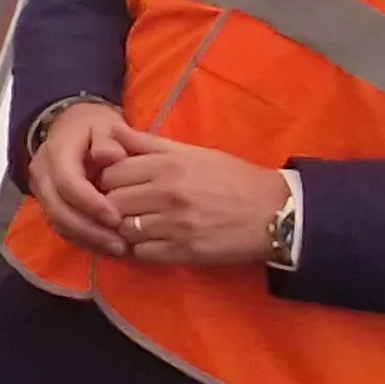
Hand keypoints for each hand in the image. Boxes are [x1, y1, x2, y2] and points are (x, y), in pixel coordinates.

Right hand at [26, 100, 136, 255]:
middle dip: (89, 230)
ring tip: (119, 249)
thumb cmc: (92, 126)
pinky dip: (85, 241)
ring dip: (88, 240)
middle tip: (120, 244)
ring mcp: (43, 193)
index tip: (116, 217)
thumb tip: (111, 156)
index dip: (90, 203)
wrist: (70, 126)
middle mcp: (43, 175)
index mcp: (56, 153)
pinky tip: (107, 247)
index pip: (67, 183)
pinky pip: (63, 228)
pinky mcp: (50, 205)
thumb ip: (109, 139)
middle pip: (59, 210)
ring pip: (59, 223)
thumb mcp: (104, 123)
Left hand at [97, 128, 290, 268]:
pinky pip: (142, 253)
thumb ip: (149, 143)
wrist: (273, 212)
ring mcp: (175, 225)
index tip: (121, 184)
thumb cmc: (232, 178)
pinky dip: (140, 249)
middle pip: (112, 202)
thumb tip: (112, 130)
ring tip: (138, 224)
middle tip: (127, 206)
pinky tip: (150, 241)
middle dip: (114, 205)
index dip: (110, 180)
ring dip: (126, 229)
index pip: (111, 173)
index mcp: (168, 166)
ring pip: (124, 229)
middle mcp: (168, 194)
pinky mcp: (183, 252)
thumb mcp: (192, 152)